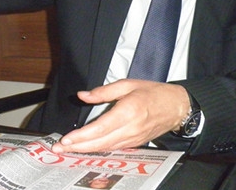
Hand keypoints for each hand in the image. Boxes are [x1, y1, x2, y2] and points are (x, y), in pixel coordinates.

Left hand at [51, 79, 189, 152]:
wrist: (177, 107)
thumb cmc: (154, 93)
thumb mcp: (128, 84)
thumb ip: (104, 91)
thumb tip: (83, 95)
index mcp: (128, 111)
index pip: (100, 128)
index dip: (82, 136)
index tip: (66, 139)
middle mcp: (130, 128)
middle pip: (100, 143)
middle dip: (77, 147)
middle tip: (59, 149)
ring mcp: (133, 138)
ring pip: (105, 148)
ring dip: (85, 151)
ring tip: (67, 150)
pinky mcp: (135, 143)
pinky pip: (113, 148)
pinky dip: (98, 150)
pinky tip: (86, 149)